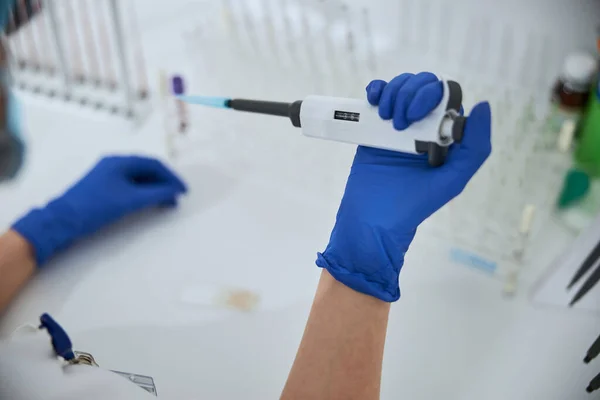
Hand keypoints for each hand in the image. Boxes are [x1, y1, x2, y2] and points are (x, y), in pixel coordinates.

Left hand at [12, 156, 186, 265]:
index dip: (171, 177)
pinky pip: (130, 185)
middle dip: (164, 183)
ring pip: (138, 178)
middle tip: (177, 197)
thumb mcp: (130, 200)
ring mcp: (107, 175)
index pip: (154, 164)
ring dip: (154, 189)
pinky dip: (143, 193)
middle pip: (146, 170)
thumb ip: (156, 194)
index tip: (183, 191)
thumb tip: (175, 191)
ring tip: (167, 202)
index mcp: (120, 161)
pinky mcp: (103, 187)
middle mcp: (114, 164)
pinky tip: (149, 203)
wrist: (62, 220)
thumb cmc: (96, 207)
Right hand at [316, 72, 491, 301]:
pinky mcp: (374, 127)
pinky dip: (375, 89)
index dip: (429, 94)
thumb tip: (483, 104)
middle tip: (399, 123)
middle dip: (408, 94)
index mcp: (445, 134)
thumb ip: (474, 147)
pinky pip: (377, 95)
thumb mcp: (453, 180)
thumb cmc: (413, 204)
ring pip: (400, 85)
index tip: (415, 115)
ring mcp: (398, 123)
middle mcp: (423, 125)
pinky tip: (373, 101)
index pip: (445, 94)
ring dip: (392, 92)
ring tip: (385, 118)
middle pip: (421, 84)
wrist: (372, 218)